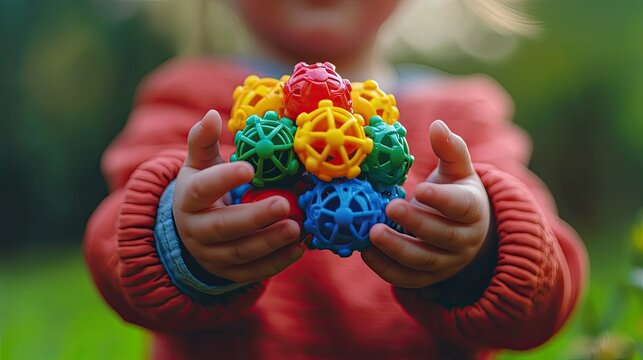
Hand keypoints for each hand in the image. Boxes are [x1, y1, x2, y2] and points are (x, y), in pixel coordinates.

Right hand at [173, 110, 303, 282]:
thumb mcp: (199, 164)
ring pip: (240, 254)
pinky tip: (299, 248)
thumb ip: (203, 140)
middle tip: (285, 204)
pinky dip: (276, 263)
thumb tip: (212, 115)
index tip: (250, 168)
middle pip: (223, 227)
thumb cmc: (203, 187)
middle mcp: (195, 231)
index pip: (201, 190)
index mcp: (188, 199)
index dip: (224, 180)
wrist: (193, 231)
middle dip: (255, 217)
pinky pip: (252, 273)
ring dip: (270, 243)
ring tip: (297, 228)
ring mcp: (211, 256)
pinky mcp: (228, 274)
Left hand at [363, 120, 490, 287]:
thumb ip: (450, 149)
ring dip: (397, 249)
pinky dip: (386, 269)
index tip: (420, 188)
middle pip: (442, 236)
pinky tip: (365, 252)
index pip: (462, 207)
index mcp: (472, 209)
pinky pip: (407, 279)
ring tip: (372, 233)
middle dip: (416, 223)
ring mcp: (446, 263)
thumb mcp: (457, 170)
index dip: (442, 199)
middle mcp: (463, 240)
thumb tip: (437, 125)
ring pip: (423, 261)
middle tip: (389, 207)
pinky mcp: (426, 278)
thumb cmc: (454, 193)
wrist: (462, 232)